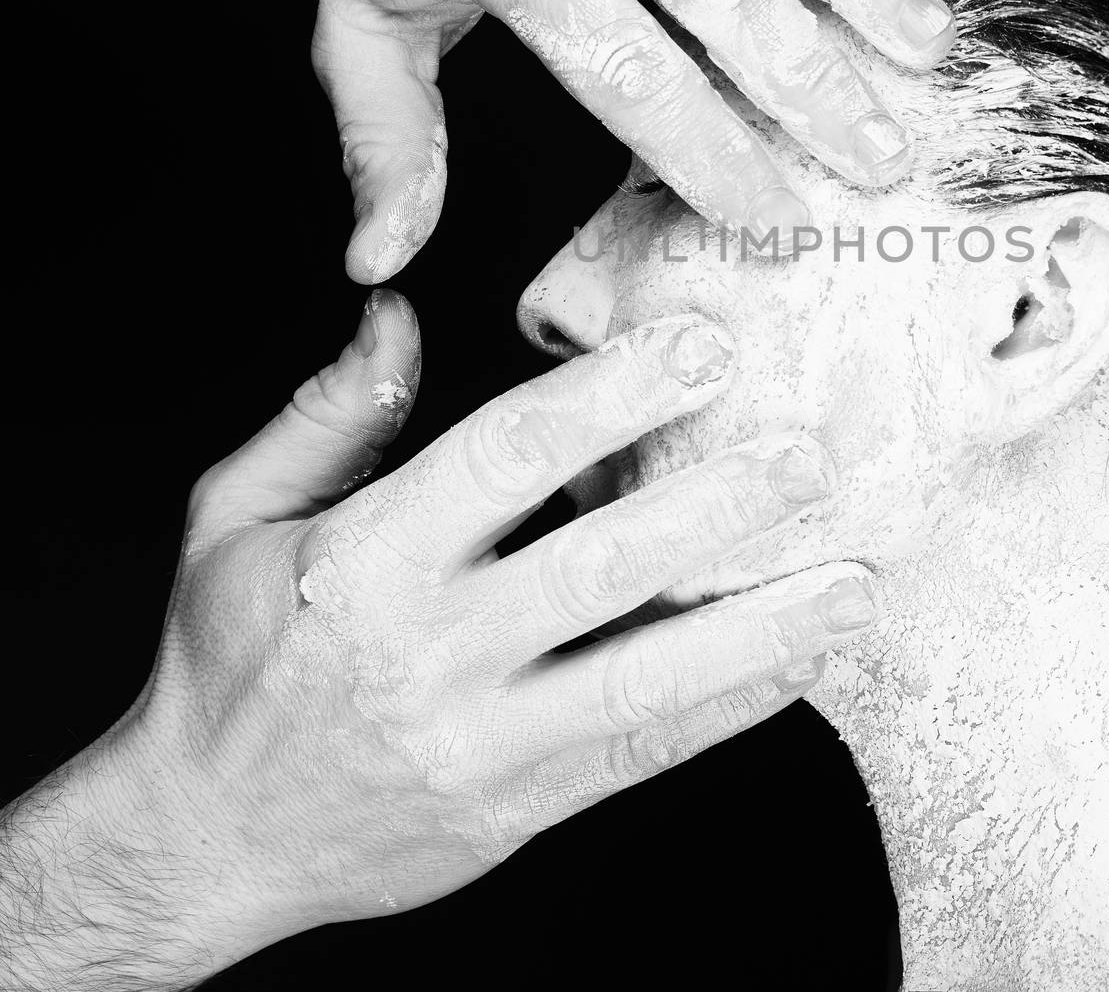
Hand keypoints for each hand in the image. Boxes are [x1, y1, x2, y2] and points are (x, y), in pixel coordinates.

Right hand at [96, 294, 872, 963]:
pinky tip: (802, 662)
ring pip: (642, 678)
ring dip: (759, 627)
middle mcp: (429, 651)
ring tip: (856, 584)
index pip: (505, 458)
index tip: (701, 347)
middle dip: (713, 506)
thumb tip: (396, 315)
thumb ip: (329, 416)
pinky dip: (732, 707)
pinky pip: (642, 755)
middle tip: (806, 452)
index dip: (612, 396)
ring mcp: (479, 740)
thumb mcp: (236, 520)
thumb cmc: (227, 665)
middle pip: (596, 566)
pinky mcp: (518, 805)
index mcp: (364, 560)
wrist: (203, 842)